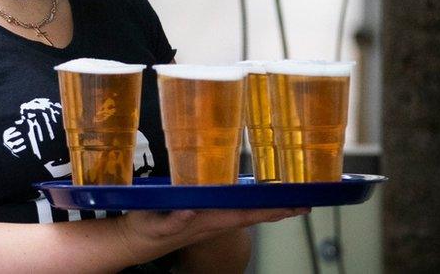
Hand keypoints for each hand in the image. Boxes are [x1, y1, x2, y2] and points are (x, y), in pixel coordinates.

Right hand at [113, 207, 308, 264]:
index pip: (246, 214)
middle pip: (254, 214)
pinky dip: (250, 204)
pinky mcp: (204, 216)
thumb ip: (170, 220)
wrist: (133, 242)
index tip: (295, 206)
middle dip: (280, 208)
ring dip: (268, 206)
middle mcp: (213, 221)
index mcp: (206, 221)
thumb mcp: (151, 223)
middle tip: (306, 201)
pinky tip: (258, 198)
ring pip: (246, 212)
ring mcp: (210, 220)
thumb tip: (189, 210)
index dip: (271, 210)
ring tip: (290, 198)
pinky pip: (233, 209)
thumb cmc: (143, 231)